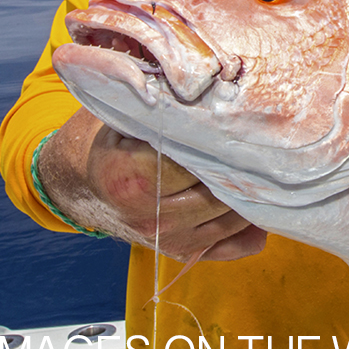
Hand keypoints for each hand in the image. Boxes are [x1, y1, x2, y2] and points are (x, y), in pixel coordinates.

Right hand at [37, 108, 265, 261]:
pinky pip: (235, 245)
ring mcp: (168, 239)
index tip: (243, 122)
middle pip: (220, 189)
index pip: (197, 157)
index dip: (224, 139)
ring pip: (234, 217)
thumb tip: (217, 95)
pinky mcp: (182, 253)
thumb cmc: (115, 142)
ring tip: (265, 166)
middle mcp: (150, 214)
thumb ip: (166, 110)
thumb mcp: (129, 117)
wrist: (82, 186)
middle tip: (265, 144)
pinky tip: (259, 201)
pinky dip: (254, 225)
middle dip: (244, 166)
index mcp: (133, 175)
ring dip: (252, 194)